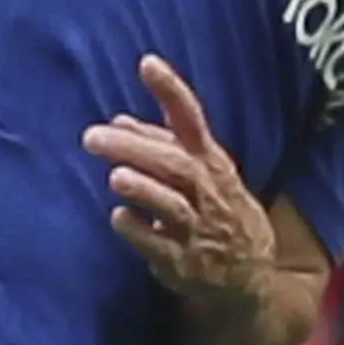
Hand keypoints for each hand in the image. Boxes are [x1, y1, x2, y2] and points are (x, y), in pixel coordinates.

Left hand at [91, 56, 281, 296]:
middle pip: (176, 165)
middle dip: (136, 148)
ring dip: (145, 190)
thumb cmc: (220, 216)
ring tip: (116, 176)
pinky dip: (138, 231)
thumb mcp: (205, 176)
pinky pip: (159, 247)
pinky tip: (119, 218)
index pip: (193, 121)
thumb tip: (118, 120)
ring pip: (173, 207)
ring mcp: (198, 231)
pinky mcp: (184, 265)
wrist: (251, 281)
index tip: (147, 63)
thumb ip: (162, 148)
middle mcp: (209, 195)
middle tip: (92, 137)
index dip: (172, 91)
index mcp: (213, 166)